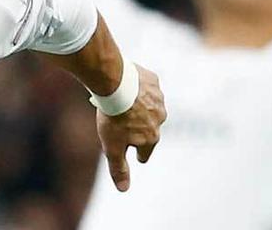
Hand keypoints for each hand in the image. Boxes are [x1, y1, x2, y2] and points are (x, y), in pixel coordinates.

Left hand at [96, 65, 165, 191]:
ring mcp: (159, 99)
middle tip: (128, 125)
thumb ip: (119, 168)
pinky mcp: (154, 81)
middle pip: (150, 128)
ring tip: (128, 104)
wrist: (115, 83)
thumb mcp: (111, 147)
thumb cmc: (113, 117)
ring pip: (150, 107)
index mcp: (151, 137)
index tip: (139, 156)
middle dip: (141, 129)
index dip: (140, 154)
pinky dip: (141, 89)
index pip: (145, 151)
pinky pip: (148, 87)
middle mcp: (159, 119)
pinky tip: (131, 87)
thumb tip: (124, 189)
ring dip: (141, 107)